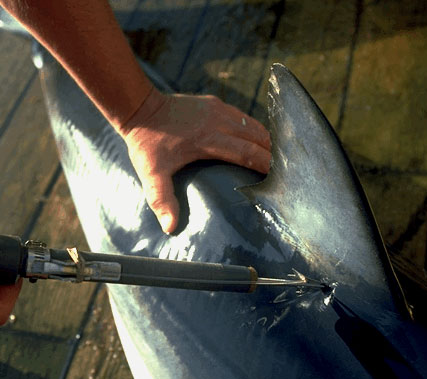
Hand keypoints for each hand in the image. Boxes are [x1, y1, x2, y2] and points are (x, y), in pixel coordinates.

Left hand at [119, 89, 270, 233]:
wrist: (140, 108)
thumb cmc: (147, 145)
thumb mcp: (151, 175)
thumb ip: (162, 200)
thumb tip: (170, 228)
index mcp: (208, 139)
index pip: (247, 152)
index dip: (265, 165)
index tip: (279, 179)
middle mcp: (218, 121)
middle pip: (257, 137)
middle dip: (272, 154)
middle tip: (286, 172)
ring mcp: (218, 109)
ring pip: (253, 125)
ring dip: (265, 141)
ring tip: (276, 160)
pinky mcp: (215, 103)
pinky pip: (242, 118)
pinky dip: (252, 131)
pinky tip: (256, 143)